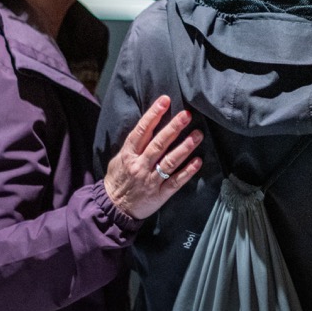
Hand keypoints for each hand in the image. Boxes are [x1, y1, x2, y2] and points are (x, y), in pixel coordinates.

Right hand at [103, 95, 201, 219]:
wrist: (113, 209)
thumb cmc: (117, 180)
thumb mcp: (119, 159)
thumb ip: (133, 145)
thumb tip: (148, 125)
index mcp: (128, 155)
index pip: (141, 131)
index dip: (153, 115)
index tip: (165, 101)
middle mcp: (140, 166)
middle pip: (158, 144)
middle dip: (173, 128)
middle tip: (187, 115)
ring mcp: (151, 180)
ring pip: (170, 162)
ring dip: (185, 147)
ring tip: (198, 135)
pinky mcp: (160, 194)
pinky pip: (175, 182)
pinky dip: (187, 171)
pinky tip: (198, 161)